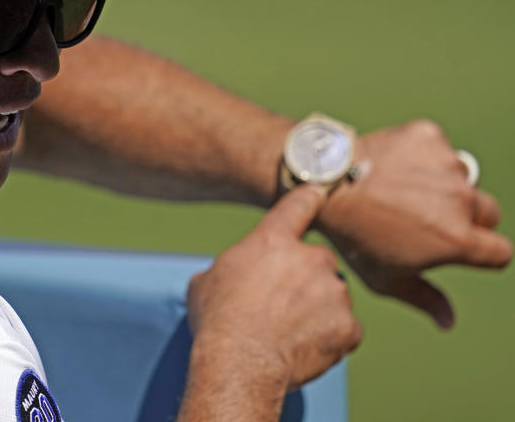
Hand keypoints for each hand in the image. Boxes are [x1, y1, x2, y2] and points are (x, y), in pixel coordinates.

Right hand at [187, 185, 361, 392]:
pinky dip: (331, 338)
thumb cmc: (218, 321)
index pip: (297, 206)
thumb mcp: (206, 281)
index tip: (320, 191)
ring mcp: (333, 292)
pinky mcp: (348, 326)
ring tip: (288, 333)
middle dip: (304, 280)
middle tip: (280, 306)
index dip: (309, 197)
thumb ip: (232, 268)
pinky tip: (306, 348)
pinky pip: (345, 329)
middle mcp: (310, 258)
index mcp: (272, 240)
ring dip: (318, 310)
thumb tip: (235, 278)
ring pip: (332, 296)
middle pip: (316, 261)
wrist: (240, 363)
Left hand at [317, 120, 512, 328]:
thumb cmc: (354, 235)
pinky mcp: (428, 135)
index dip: (481, 254)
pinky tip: (391, 167)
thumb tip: (449, 322)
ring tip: (398, 191)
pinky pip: (437, 149)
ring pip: (460, 177)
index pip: (499, 252)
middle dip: (466, 218)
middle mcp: (460, 199)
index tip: (458, 249)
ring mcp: (445, 164)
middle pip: (487, 212)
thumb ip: (425, 299)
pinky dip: (420, 156)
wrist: (322, 183)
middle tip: (424, 218)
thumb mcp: (385, 278)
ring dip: (439, 184)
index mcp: (457, 239)